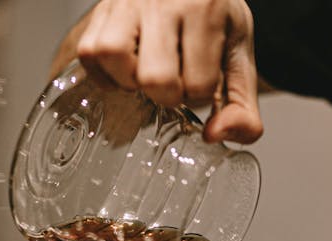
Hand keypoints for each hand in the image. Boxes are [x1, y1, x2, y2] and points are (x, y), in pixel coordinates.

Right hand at [64, 0, 261, 143]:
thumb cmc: (214, 24)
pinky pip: (90, 53)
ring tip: (145, 76)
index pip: (199, 84)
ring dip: (130, 81)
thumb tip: (214, 136)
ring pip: (113, 56)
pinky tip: (125, 72)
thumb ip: (241, 108)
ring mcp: (128, 0)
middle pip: (156, 77)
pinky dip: (105, 73)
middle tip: (173, 82)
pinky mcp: (103, 8)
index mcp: (207, 8)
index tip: (201, 79)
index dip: (200, 95)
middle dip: (167, 95)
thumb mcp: (238, 61)